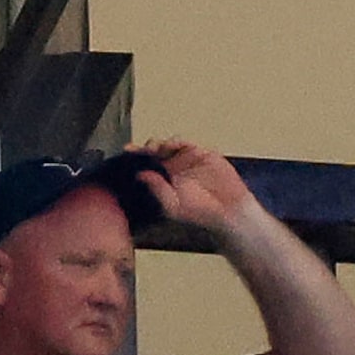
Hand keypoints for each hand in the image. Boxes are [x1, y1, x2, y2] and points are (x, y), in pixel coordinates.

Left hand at [132, 139, 261, 236]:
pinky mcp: (202, 154)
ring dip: (160, 143)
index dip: (135, 156)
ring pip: (169, 144)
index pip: (145, 164)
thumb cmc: (200, 212)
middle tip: (142, 149)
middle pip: (155, 150)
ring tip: (155, 148)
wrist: (228, 211)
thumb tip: (140, 175)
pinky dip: (178, 142)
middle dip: (146, 147)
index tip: (126, 150)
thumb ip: (157, 189)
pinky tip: (172, 145)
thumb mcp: (172, 205)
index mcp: (163, 178)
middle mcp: (173, 167)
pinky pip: (187, 144)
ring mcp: (188, 159)